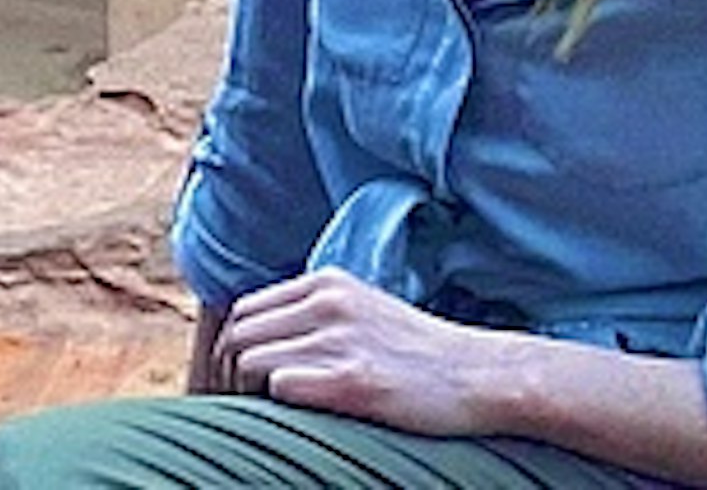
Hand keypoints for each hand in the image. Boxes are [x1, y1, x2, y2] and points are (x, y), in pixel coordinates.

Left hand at [207, 273, 518, 435]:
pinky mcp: (353, 380)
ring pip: (249, 361)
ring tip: (262, 422)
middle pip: (238, 335)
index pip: (245, 312)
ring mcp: (339, 339)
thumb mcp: (363, 313)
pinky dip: (275, 409)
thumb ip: (316, 317)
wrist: (479, 375)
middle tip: (238, 413)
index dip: (230, 353)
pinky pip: (280, 389)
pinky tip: (296, 423)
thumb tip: (260, 345)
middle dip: (226, 377)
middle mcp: (327, 302)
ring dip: (246, 397)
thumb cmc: (418, 356)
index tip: (234, 389)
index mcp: (327, 283)